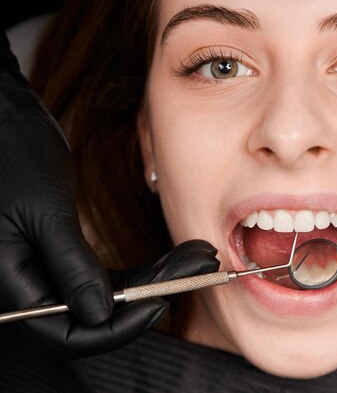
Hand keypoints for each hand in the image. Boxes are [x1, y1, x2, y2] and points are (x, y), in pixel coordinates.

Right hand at [0, 32, 218, 355]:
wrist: (3, 118)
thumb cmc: (12, 154)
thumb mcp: (44, 211)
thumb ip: (70, 266)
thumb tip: (99, 314)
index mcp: (13, 285)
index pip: (69, 335)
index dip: (118, 328)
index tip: (160, 304)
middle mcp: (31, 286)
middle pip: (98, 314)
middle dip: (152, 296)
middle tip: (199, 272)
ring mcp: (51, 270)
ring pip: (111, 294)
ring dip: (158, 279)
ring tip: (201, 257)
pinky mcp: (67, 253)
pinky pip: (110, 273)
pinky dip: (146, 266)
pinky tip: (179, 254)